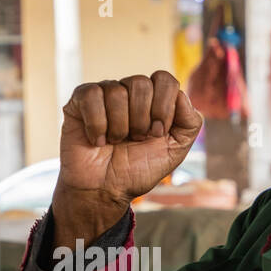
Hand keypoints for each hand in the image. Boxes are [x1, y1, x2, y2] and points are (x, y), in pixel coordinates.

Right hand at [52, 72, 201, 246]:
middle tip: (134, 140)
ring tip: (114, 142)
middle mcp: (128, 92)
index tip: (156, 134)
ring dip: (119, 127)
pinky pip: (92, 96)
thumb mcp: (175, 150)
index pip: (164, 80)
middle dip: (140, 120)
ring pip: (116, 91)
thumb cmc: (137, 170)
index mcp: (152, 99)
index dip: (162, 108)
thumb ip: (190, 122)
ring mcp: (103, 95)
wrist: (105, 191)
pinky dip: (97, 125)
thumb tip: (181, 95)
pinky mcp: (79, 101)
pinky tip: (97, 140)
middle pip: (141, 83)